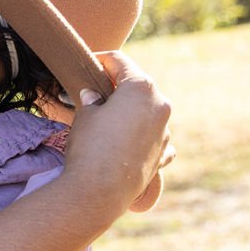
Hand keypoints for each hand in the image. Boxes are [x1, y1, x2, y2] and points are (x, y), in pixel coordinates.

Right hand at [64, 51, 173, 217]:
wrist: (100, 190)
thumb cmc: (90, 146)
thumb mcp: (85, 114)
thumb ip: (92, 99)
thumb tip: (93, 95)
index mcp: (142, 88)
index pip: (120, 62)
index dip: (101, 60)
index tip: (89, 63)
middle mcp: (160, 105)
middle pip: (138, 86)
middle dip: (119, 86)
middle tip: (97, 90)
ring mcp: (165, 131)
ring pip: (148, 112)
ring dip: (132, 112)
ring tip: (109, 120)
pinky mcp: (163, 154)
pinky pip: (155, 137)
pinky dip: (143, 136)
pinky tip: (129, 142)